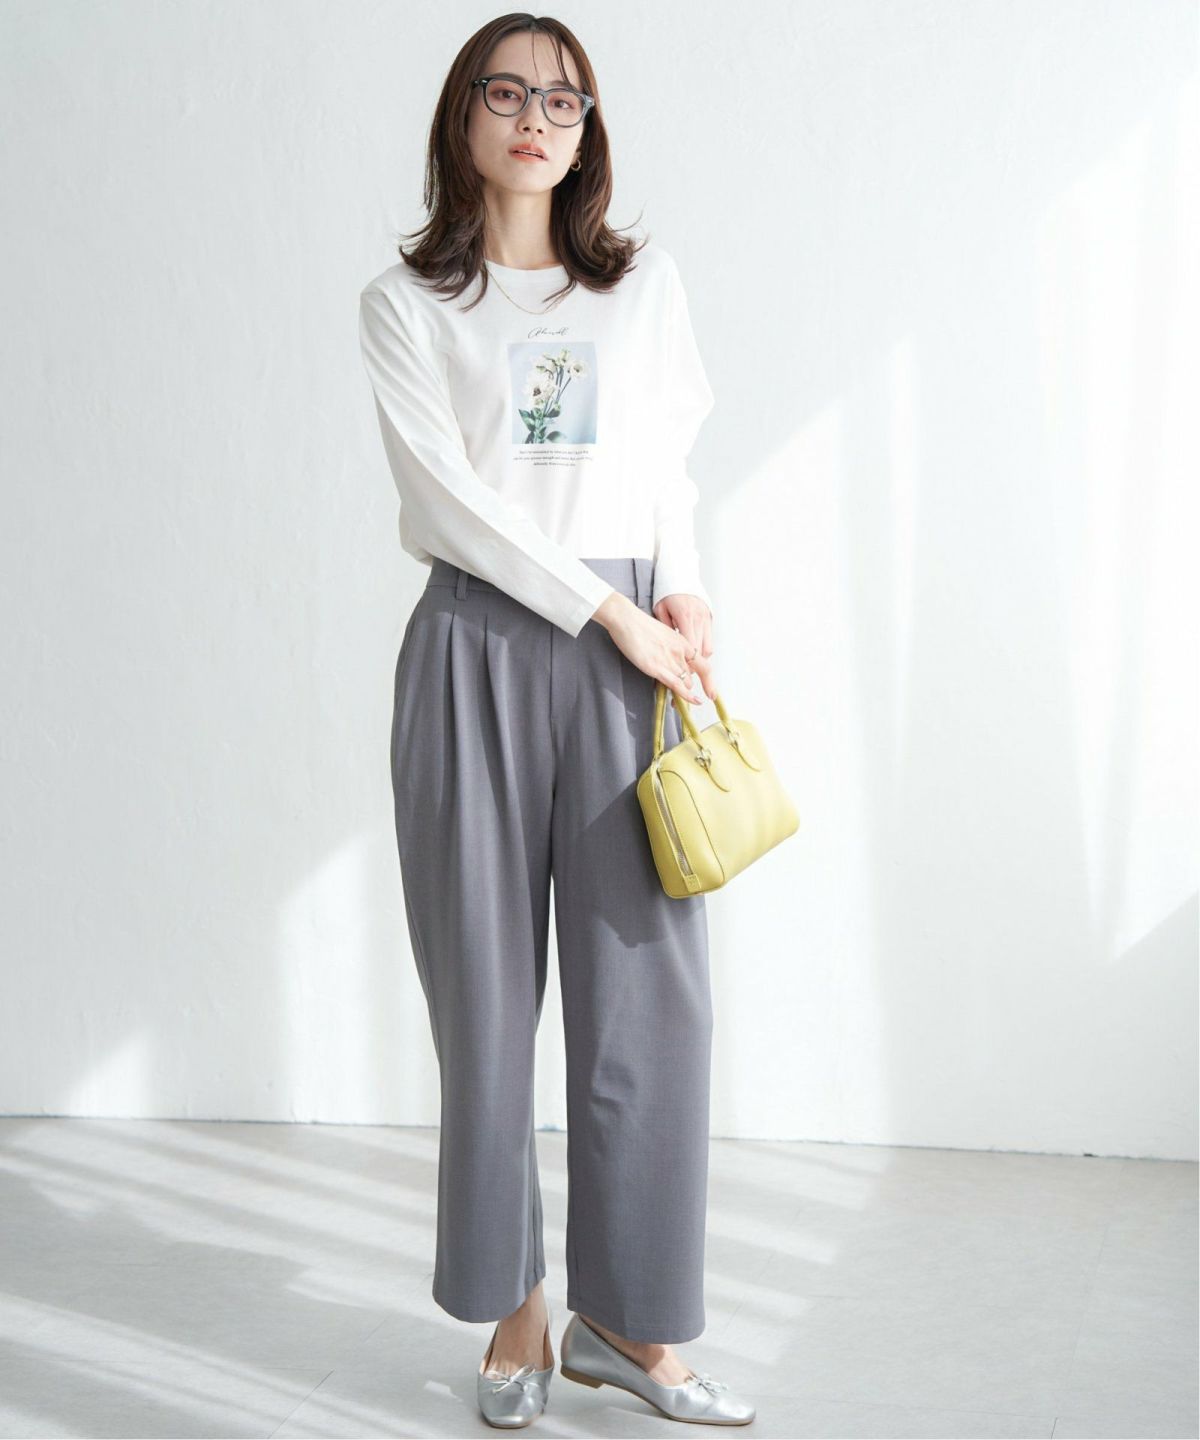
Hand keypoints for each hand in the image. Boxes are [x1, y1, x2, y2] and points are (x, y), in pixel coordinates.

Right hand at [591, 591, 707, 706]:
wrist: (627, 620)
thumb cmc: (640, 626)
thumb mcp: (663, 635)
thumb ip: (671, 649)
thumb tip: (672, 661)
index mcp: (682, 642)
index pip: (703, 664)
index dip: (709, 680)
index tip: (711, 691)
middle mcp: (679, 652)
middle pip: (693, 676)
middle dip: (689, 687)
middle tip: (685, 696)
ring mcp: (669, 660)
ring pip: (687, 683)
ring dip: (684, 693)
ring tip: (678, 701)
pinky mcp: (657, 667)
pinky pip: (677, 686)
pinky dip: (687, 696)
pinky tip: (693, 701)